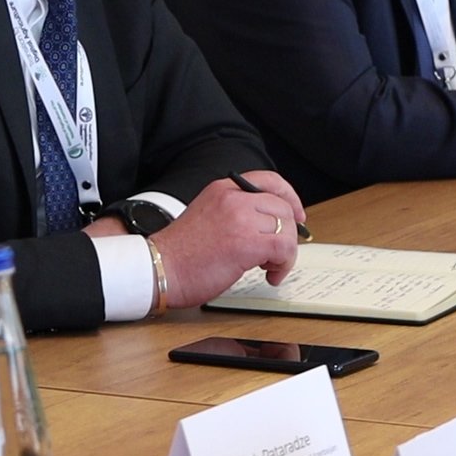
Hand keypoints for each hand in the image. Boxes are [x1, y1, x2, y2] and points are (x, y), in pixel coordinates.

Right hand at [149, 171, 303, 308]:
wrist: (159, 268)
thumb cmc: (179, 253)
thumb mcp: (207, 216)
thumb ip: (236, 214)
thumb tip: (269, 227)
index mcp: (223, 189)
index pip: (269, 181)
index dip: (290, 197)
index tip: (297, 215)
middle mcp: (233, 199)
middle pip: (283, 208)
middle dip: (289, 234)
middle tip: (279, 254)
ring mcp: (240, 219)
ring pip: (287, 229)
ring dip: (285, 253)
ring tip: (269, 267)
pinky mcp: (246, 243)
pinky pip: (284, 248)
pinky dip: (284, 264)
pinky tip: (269, 275)